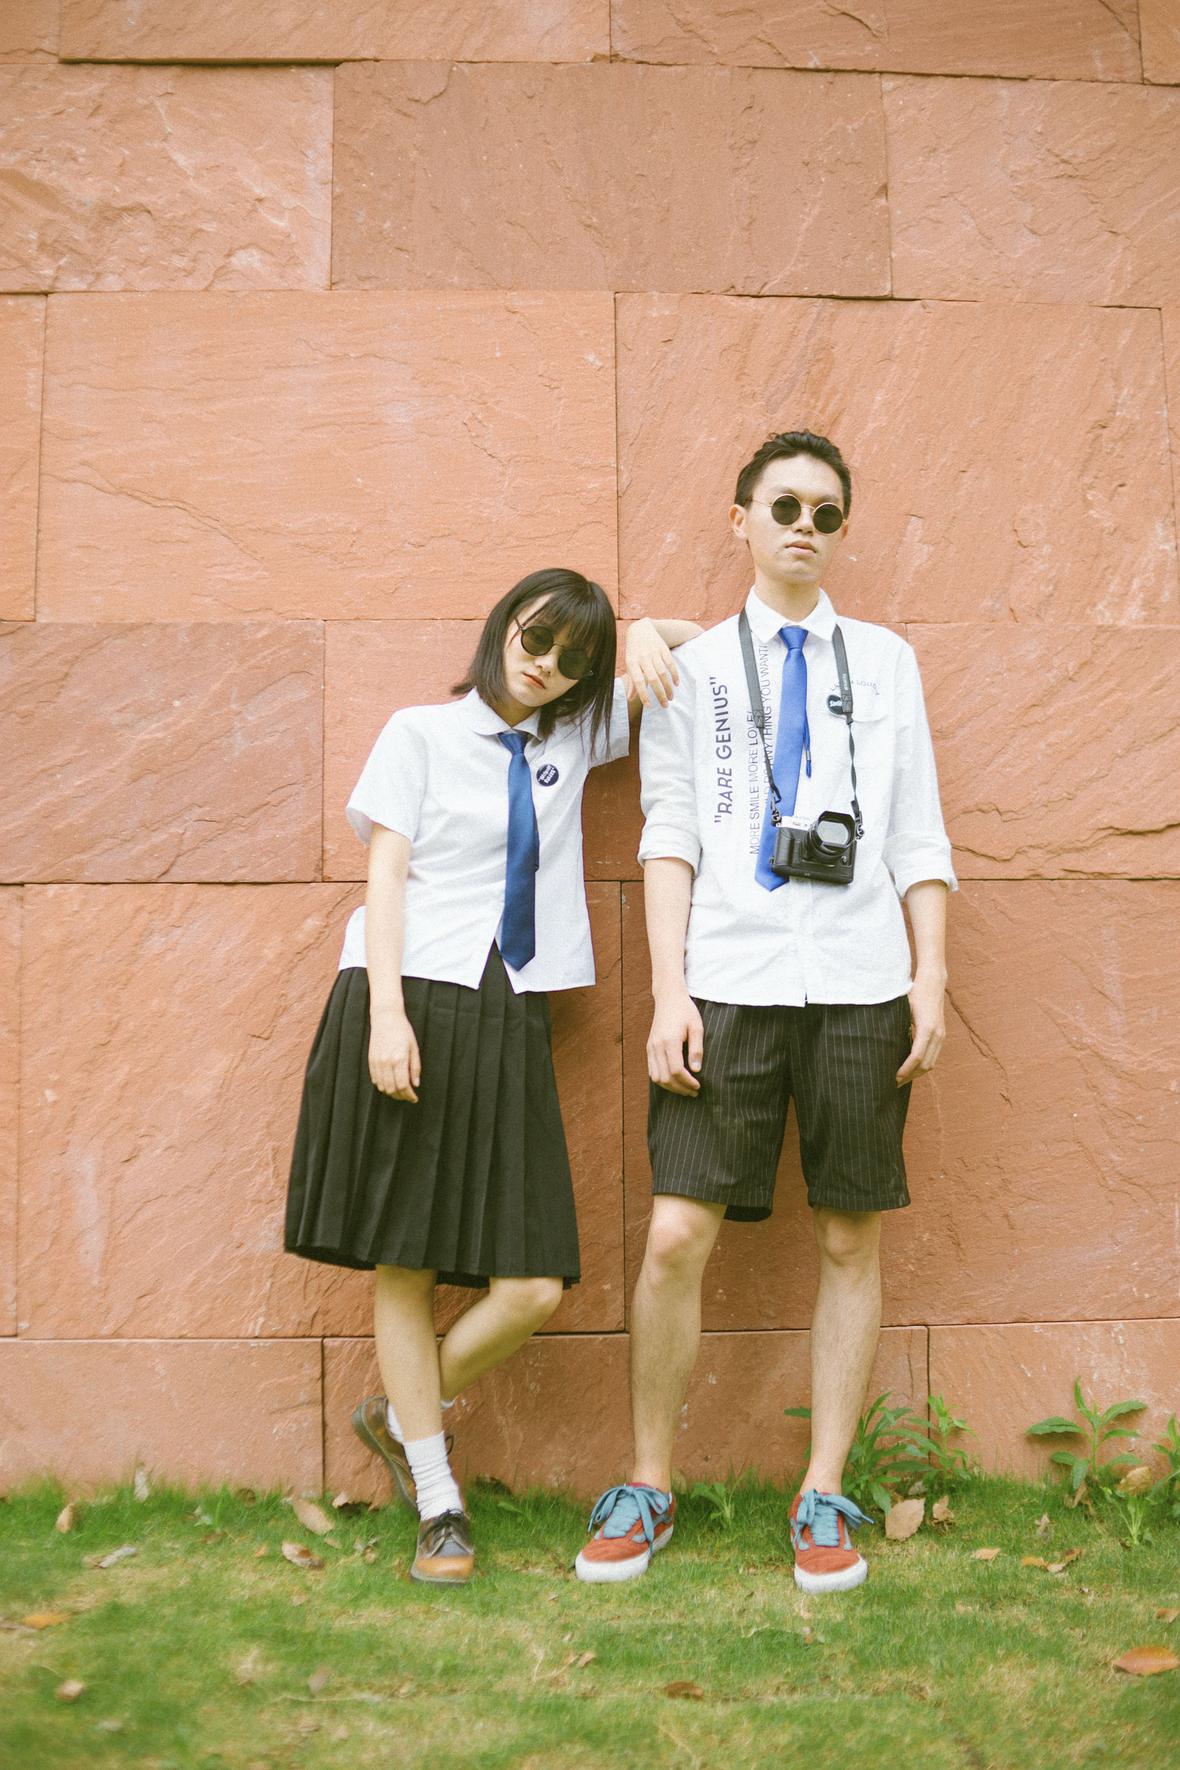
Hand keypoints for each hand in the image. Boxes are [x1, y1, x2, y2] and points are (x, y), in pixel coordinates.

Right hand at [369, 1009, 420, 1101]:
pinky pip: (375, 1079)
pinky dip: (383, 1085)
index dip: (409, 1095)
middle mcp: (386, 1062)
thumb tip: (415, 1084)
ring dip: (391, 1093)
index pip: (403, 1085)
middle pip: (392, 1089)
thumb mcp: (414, 1048)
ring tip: (400, 1092)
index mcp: (400, 1059)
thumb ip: (415, 1067)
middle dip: (401, 1096)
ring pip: (382, 1086)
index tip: (414, 1098)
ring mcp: (377, 1062)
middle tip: (408, 1096)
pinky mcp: (371, 1060)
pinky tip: (390, 1084)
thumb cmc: (403, 1031)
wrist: (386, 1018)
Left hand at [624, 617, 679, 708]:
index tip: (649, 706)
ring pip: (663, 673)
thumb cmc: (634, 652)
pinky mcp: (663, 649)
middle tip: (665, 705)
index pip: (638, 681)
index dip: (643, 694)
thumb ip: (631, 682)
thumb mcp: (630, 665)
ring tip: (671, 698)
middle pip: (652, 679)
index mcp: (632, 662)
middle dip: (660, 694)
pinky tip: (676, 684)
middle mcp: (643, 658)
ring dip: (668, 687)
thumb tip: (630, 699)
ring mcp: (654, 653)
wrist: (640, 629)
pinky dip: (674, 674)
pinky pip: (670, 663)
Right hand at [647, 990, 703, 1094]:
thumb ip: (697, 1049)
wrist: (668, 998)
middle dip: (680, 1088)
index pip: (676, 1070)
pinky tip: (674, 1081)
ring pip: (656, 1077)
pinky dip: (662, 1080)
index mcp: (669, 1041)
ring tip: (685, 1089)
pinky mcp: (649, 1048)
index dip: (687, 1082)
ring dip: (670, 1087)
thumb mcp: (697, 1027)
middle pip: (665, 1077)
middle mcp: (657, 1046)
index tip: (698, 1085)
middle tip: (694, 1091)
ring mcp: (650, 1047)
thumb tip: (696, 1070)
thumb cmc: (685, 1011)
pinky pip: (652, 1071)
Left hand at [896, 971, 945, 1085]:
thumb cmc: (914, 993)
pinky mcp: (941, 1035)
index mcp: (926, 1029)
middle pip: (926, 1065)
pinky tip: (910, 1067)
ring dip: (917, 1073)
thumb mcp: (902, 1008)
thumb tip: (880, 1044)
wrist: (933, 982)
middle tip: (894, 1083)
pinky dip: (923, 1065)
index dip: (905, 1070)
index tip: (894, 1078)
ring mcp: (941, 1035)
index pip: (916, 1057)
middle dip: (910, 1076)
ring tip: (902, 1078)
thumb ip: (895, 1025)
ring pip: (931, 1063)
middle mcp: (937, 1034)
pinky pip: (933, 1056)